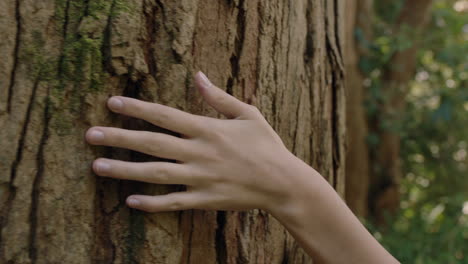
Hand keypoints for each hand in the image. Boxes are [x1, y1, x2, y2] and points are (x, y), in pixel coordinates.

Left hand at [86, 72, 295, 212]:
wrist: (283, 183)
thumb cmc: (267, 146)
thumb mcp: (248, 114)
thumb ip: (219, 97)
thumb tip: (198, 76)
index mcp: (208, 129)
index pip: (165, 115)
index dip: (137, 108)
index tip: (112, 103)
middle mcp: (199, 153)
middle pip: (152, 143)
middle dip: (119, 138)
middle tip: (91, 135)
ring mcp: (200, 178)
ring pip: (156, 173)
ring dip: (125, 170)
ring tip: (97, 166)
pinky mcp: (205, 199)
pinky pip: (173, 202)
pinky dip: (151, 203)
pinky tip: (130, 201)